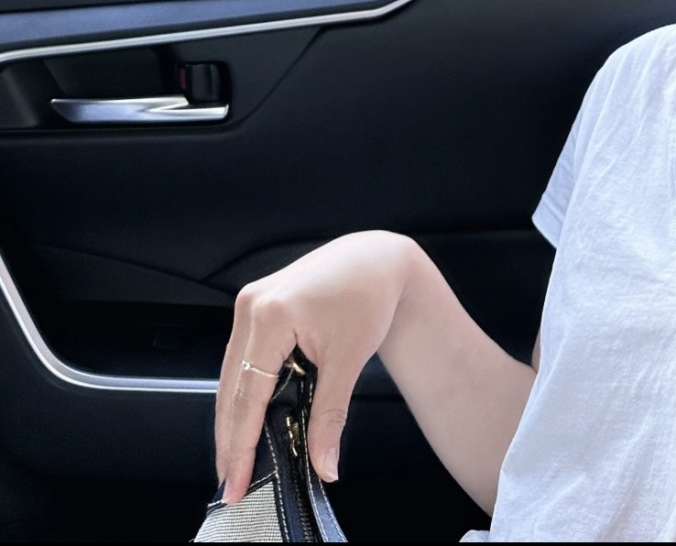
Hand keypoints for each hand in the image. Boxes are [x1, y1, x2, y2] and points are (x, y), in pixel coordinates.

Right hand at [215, 231, 417, 502]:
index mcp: (271, 315)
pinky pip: (241, 357)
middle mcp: (251, 305)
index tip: (235, 483)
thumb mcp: (349, 359)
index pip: (247, 394)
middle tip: (230, 484)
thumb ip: (330, 416)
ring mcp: (249, 302)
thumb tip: (324, 464)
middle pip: (232, 387)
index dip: (240, 445)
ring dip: (232, 419)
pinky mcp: (255, 305)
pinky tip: (244, 421)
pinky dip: (242, 392)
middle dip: (230, 439)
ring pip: (231, 374)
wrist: (376, 259)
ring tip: (234, 462)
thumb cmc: (368, 296)